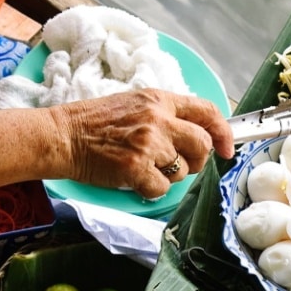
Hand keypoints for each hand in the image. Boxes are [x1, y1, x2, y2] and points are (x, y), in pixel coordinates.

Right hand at [56, 89, 233, 198]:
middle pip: (202, 144)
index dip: (223, 132)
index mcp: (159, 100)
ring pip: (183, 170)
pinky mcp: (135, 168)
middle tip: (181, 164)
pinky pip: (162, 189)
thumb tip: (196, 133)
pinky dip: (151, 190)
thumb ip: (165, 115)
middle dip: (198, 160)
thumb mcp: (135, 104)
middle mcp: (158, 120)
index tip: (226, 148)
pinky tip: (136, 179)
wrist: (64, 136)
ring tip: (147, 168)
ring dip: (171, 176)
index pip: (206, 111)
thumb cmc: (95, 123)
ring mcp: (148, 144)